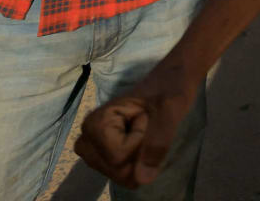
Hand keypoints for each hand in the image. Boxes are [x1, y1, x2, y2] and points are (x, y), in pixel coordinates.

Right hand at [74, 63, 200, 189]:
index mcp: (95, 123)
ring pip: (119, 174)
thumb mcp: (170, 110)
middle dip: (138, 155)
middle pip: (116, 170)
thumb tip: (142, 179)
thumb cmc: (170, 88)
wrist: (172, 80)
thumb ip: (157, 141)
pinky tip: (140, 143)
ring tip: (143, 133)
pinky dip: (137, 163)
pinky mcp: (103, 154)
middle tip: (146, 126)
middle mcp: (87, 138)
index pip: (117, 157)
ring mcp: (93, 148)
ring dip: (138, 158)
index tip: (145, 117)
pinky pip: (122, 173)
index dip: (140, 142)